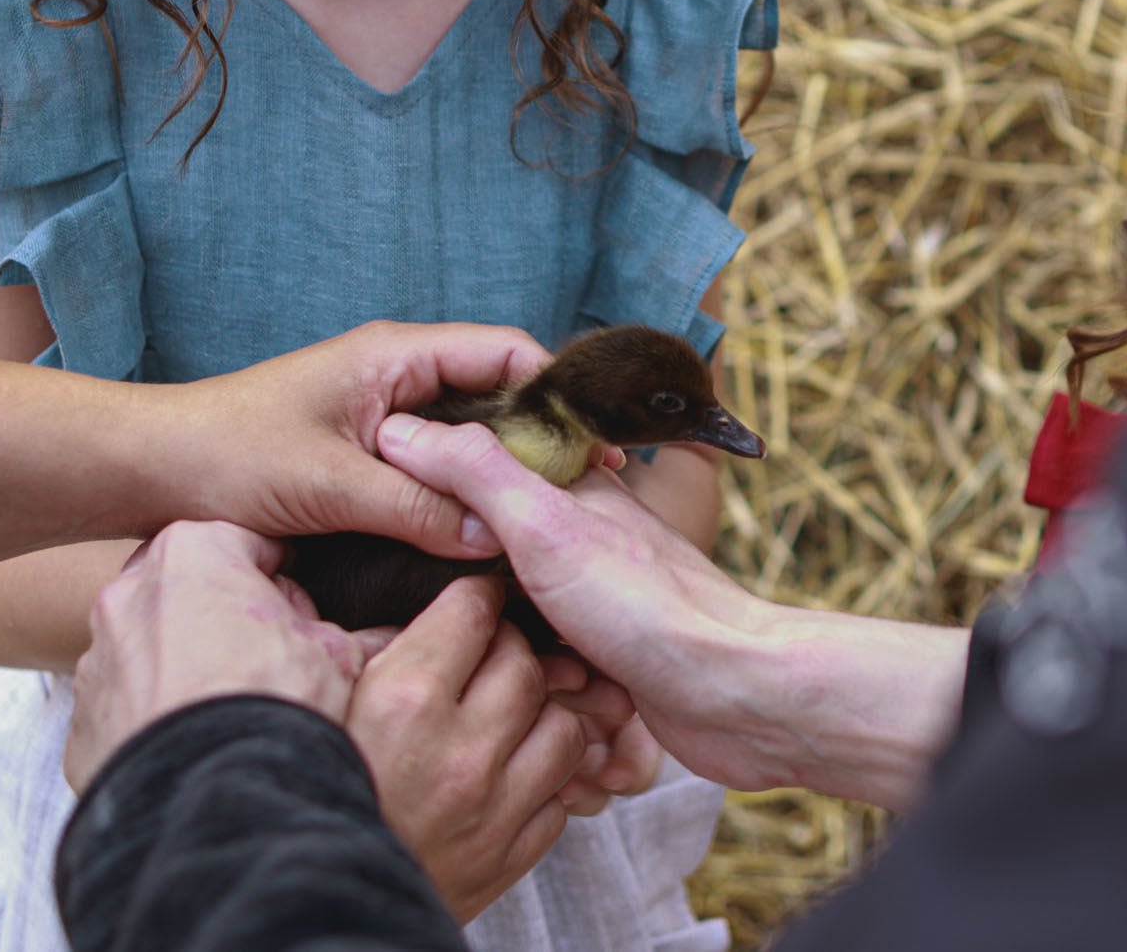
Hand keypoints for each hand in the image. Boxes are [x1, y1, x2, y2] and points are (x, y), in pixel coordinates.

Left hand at [64, 522, 366, 790]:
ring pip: (152, 654)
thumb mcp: (337, 657)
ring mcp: (97, 660)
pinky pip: (125, 712)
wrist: (214, 803)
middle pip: (192, 595)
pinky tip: (193, 750)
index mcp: (194, 551)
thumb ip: (351, 637)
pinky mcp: (81, 724)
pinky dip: (154, 724)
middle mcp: (129, 593)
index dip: (286, 585)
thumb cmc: (277, 709)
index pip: (251, 547)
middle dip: (227, 624)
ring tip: (231, 718)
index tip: (303, 620)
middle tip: (270, 669)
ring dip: (185, 674)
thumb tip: (383, 639)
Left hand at [170, 322, 553, 560]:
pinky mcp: (369, 451)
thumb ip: (416, 508)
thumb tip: (497, 537)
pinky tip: (489, 534)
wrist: (149, 469)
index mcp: (394, 354)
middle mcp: (397, 374)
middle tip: (591, 495)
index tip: (597, 447)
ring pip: (471, 435)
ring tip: (555, 520)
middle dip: (544, 439)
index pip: (507, 352)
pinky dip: (467, 492)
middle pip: (499, 394)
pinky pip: (438, 465)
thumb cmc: (225, 457)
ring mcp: (384, 412)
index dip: (560, 394)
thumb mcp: (328, 487)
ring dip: (506, 471)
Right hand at [345, 578, 588, 921]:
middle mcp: (460, 751)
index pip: (473, 613)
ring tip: (509, 712)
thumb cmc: (309, 794)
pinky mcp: (505, 857)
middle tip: (490, 651)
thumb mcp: (324, 707)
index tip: (477, 597)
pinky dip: (540, 779)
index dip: (477, 596)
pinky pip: (557, 798)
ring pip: (562, 728)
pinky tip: (506, 772)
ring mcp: (491, 809)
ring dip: (540, 712)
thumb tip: (420, 617)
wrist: (315, 901)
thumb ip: (372, 653)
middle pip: (525, 664)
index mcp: (405, 700)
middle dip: (510, 647)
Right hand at [379, 416, 970, 808]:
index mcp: (570, 487)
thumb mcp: (543, 522)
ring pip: (516, 617)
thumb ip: (474, 472)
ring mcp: (595, 599)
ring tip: (500, 668)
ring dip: (505, 651)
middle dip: (465, 588)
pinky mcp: (606, 656)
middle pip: (490, 549)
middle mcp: (583, 536)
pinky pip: (548, 668)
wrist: (735, 695)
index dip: (435, 487)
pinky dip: (538, 686)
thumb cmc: (648, 603)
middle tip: (438, 613)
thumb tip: (400, 427)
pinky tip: (532, 699)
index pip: (481, 467)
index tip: (391, 511)